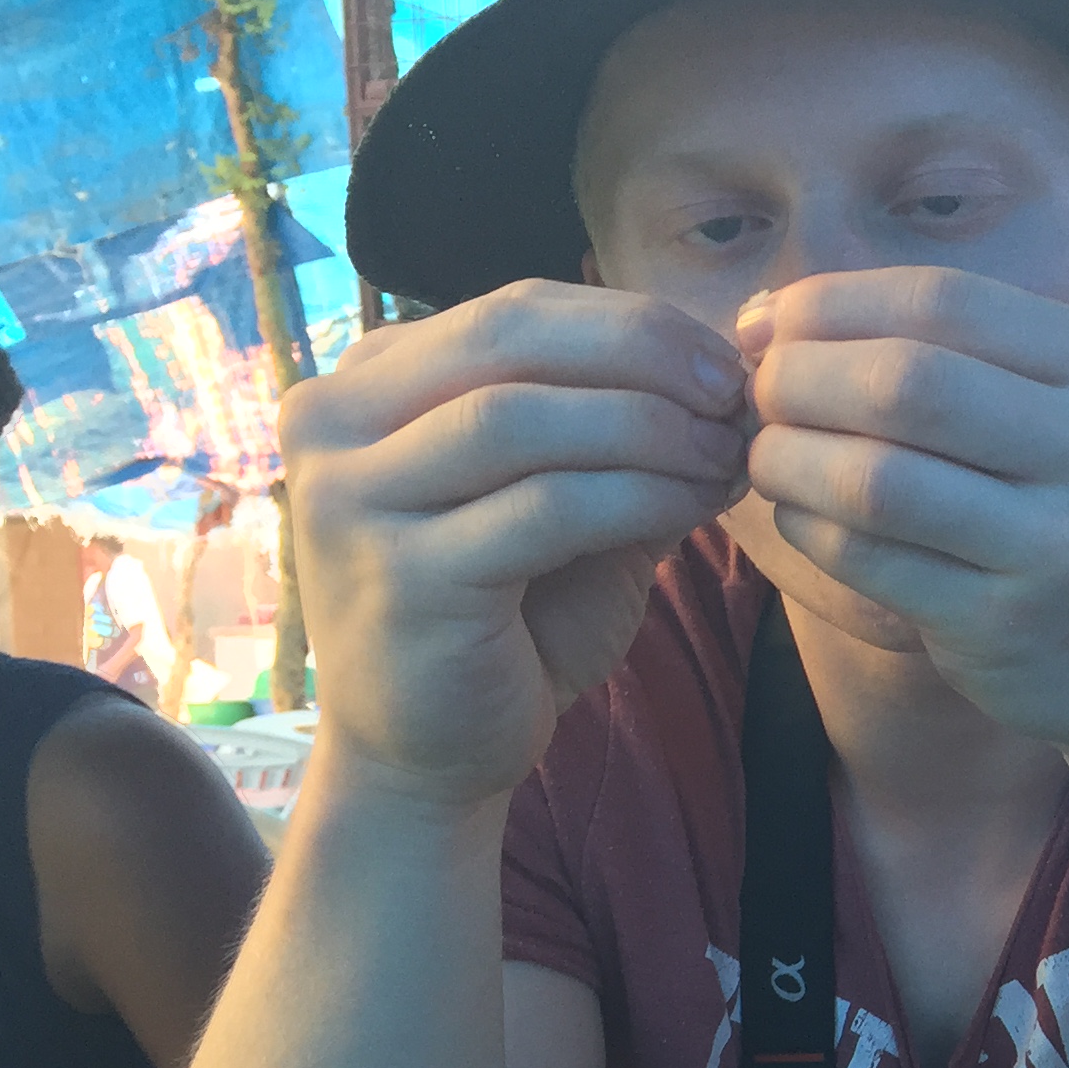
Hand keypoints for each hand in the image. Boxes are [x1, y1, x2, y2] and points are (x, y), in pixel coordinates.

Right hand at [278, 282, 748, 805]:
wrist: (429, 757)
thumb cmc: (505, 624)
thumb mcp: (563, 507)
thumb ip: (618, 435)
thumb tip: (730, 374)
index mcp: (368, 386)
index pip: (513, 310)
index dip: (631, 322)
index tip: (726, 358)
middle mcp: (334, 424)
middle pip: (508, 338)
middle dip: (642, 354)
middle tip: (734, 392)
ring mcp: (352, 499)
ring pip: (522, 419)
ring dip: (648, 427)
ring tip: (725, 455)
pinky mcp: (398, 577)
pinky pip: (544, 508)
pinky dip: (638, 497)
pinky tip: (695, 508)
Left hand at [737, 269, 1068, 761]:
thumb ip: (959, 358)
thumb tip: (775, 316)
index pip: (943, 302)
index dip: (831, 304)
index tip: (767, 327)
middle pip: (904, 382)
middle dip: (798, 379)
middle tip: (755, 397)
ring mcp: (1061, 543)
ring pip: (877, 479)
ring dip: (790, 461)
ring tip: (766, 458)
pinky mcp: (1010, 624)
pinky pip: (873, 563)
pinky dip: (812, 533)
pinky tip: (804, 519)